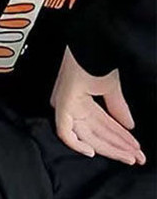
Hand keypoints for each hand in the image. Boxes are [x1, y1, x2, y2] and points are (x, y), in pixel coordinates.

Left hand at [50, 47, 145, 165]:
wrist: (91, 40)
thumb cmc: (95, 58)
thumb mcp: (110, 87)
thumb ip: (117, 108)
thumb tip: (129, 126)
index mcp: (80, 104)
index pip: (102, 128)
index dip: (119, 140)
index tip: (135, 150)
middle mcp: (72, 109)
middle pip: (96, 135)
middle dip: (119, 147)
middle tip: (136, 158)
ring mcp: (66, 109)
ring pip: (87, 136)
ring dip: (110, 146)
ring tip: (129, 156)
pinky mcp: (62, 107)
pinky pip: (66, 132)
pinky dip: (78, 144)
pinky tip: (93, 152)